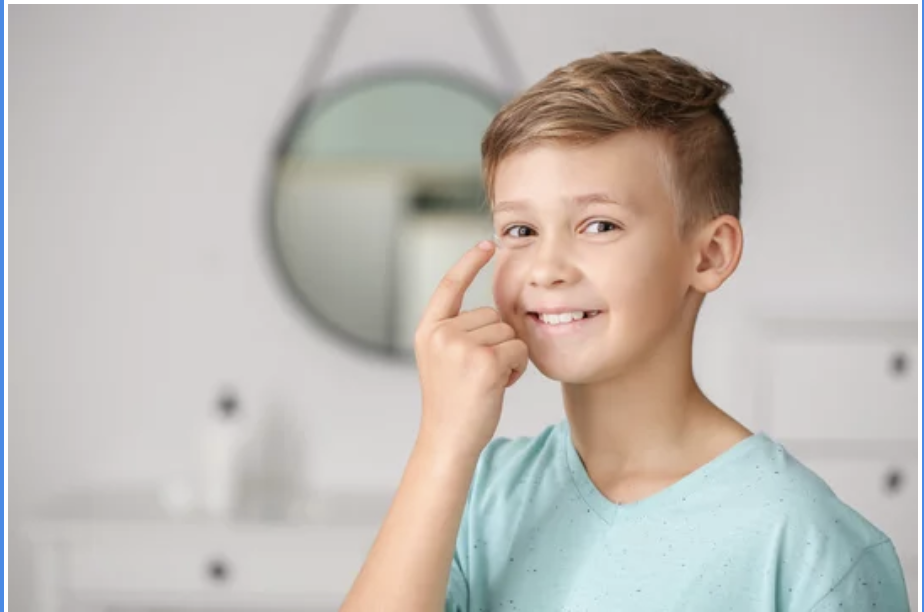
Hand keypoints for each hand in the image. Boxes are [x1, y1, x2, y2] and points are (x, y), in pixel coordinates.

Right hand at [414, 241, 527, 459]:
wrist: (448, 439)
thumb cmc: (453, 403)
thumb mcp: (442, 359)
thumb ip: (458, 332)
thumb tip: (496, 313)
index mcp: (428, 330)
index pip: (450, 285)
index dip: (469, 262)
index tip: (486, 244)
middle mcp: (441, 333)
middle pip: (491, 314)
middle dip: (496, 341)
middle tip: (479, 373)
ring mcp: (461, 346)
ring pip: (508, 332)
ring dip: (508, 355)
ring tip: (487, 381)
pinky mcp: (485, 361)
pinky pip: (518, 349)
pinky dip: (517, 368)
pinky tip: (499, 386)